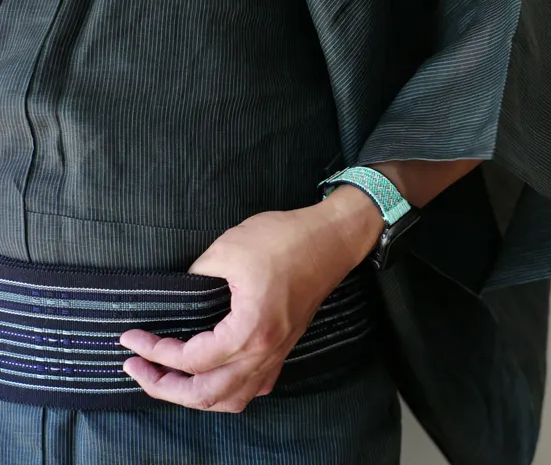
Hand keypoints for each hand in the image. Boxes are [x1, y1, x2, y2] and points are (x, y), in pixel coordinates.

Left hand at [120, 186, 381, 412]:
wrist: (332, 239)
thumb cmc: (285, 239)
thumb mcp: (228, 249)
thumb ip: (196, 278)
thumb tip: (179, 296)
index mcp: (250, 331)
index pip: (191, 359)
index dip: (154, 351)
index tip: (130, 338)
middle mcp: (265, 352)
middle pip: (206, 394)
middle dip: (163, 387)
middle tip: (136, 368)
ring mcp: (278, 353)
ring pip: (232, 399)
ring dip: (195, 397)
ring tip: (169, 379)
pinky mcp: (286, 346)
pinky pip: (256, 387)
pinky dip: (229, 391)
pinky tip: (215, 376)